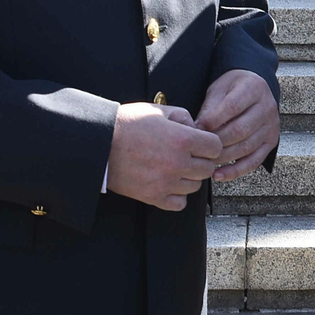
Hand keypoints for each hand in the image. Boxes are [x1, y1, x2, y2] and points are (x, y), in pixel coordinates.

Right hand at [107, 104, 222, 209]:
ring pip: (195, 187)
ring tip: (175, 168)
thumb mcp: (158, 110)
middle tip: (188, 155)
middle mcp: (178, 162)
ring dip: (189, 178)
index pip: (216, 147)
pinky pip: (179, 203)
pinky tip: (168, 183)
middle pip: (207, 169)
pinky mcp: (152, 196)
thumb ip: (183, 116)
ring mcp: (166, 182)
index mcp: (182, 139)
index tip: (201, 143)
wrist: (98, 143)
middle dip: (201, 161)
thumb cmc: (127, 123)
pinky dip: (177, 196)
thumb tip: (196, 128)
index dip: (210, 144)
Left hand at [197, 69, 279, 181]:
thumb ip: (210, 107)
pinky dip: (235, 171)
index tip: (197, 128)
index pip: (233, 107)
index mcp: (254, 88)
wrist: (254, 89)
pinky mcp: (271, 142)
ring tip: (204, 160)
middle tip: (198, 147)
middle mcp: (267, 107)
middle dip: (216, 141)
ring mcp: (271, 126)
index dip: (214, 120)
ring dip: (223, 157)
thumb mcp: (219, 88)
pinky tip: (219, 175)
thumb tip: (198, 130)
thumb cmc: (233, 89)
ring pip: (246, 147)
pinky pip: (254, 161)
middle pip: (240, 130)